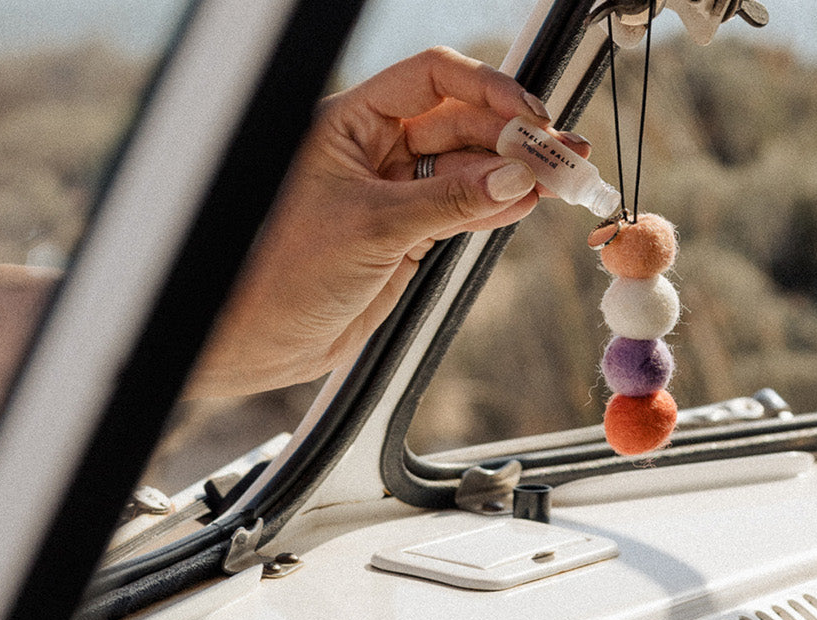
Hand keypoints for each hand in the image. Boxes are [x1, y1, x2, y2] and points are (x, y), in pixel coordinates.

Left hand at [191, 46, 589, 397]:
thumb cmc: (279, 274)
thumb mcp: (372, 229)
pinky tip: (529, 203)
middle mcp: (372, 149)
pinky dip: (498, 208)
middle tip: (562, 153)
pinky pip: (462, 210)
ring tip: (562, 178)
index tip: (531, 112)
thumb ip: (448, 201)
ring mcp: (392, 192)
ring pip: (468, 170)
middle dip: (513, 137)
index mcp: (348, 122)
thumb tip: (514, 177)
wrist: (254, 342)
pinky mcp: (405, 235)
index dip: (486, 89)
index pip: (431, 79)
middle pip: (461, 124)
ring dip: (515, 174)